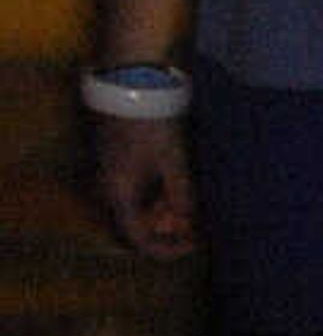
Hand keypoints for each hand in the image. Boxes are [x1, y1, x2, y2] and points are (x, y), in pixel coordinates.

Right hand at [92, 115, 195, 257]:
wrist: (129, 86)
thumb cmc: (151, 124)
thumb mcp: (172, 159)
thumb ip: (181, 193)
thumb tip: (189, 223)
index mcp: (119, 195)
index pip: (139, 239)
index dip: (167, 248)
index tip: (194, 245)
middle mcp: (109, 191)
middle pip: (137, 225)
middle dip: (169, 228)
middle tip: (199, 221)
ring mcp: (112, 176)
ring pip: (138, 208)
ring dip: (165, 211)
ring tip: (193, 202)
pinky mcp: (119, 162)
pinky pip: (137, 191)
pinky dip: (159, 195)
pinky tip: (180, 186)